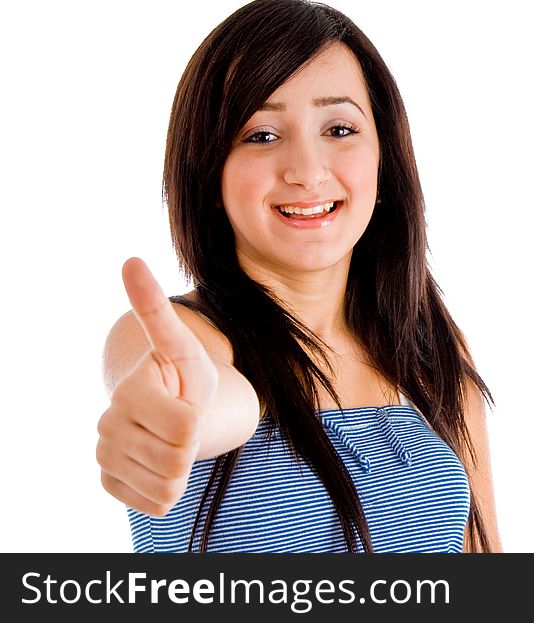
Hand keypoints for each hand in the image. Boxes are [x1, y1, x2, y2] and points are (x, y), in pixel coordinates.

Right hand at [96, 257, 218, 515]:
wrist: (168, 407)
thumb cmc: (184, 375)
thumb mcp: (181, 344)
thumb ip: (156, 310)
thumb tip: (130, 260)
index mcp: (128, 393)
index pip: (186, 427)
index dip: (198, 417)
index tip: (187, 401)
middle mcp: (108, 428)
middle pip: (177, 459)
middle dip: (191, 443)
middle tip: (183, 423)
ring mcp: (106, 458)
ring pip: (168, 486)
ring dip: (183, 467)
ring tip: (174, 440)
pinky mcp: (111, 483)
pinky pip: (157, 502)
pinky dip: (170, 488)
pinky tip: (162, 462)